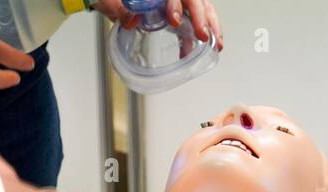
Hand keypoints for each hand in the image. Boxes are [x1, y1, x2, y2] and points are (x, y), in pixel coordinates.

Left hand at [92, 0, 223, 48]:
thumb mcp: (111, 1)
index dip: (177, 5)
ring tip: (216, 44)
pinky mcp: (176, 11)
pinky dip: (196, 36)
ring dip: (210, 25)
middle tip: (204, 36)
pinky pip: (192, 20)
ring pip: (200, 6)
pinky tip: (195, 50)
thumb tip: (132, 19)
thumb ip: (121, 9)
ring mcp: (175, 0)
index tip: (175, 22)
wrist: (112, 1)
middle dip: (201, 17)